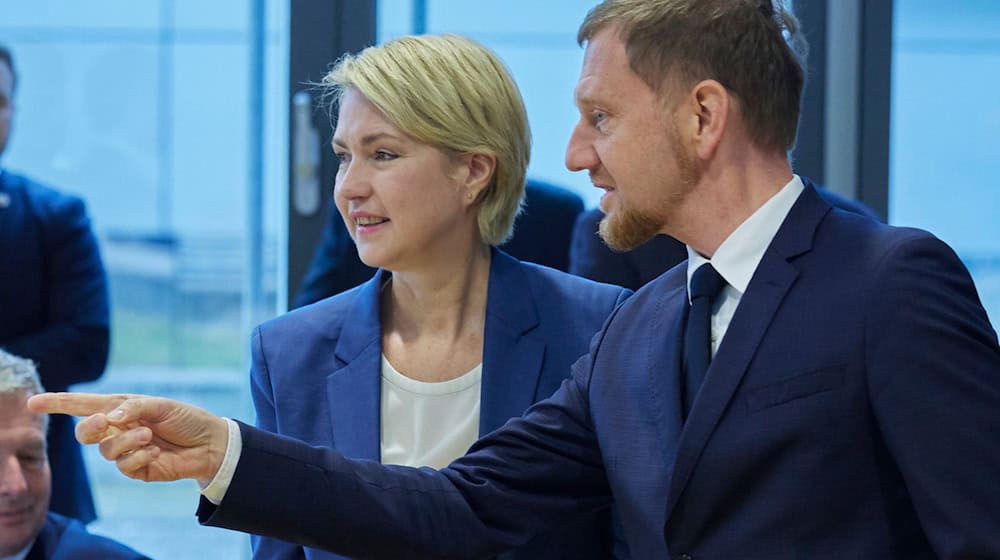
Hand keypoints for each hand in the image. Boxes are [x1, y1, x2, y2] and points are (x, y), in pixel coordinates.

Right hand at [27, 392, 228, 484]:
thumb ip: (134, 408)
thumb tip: (107, 418)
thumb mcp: (163, 405)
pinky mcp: (135, 469)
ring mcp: (125, 451)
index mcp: (121, 408)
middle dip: (89, 428)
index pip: (84, 405)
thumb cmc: (187, 419)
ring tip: (149, 436)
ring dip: (127, 441)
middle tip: (105, 422)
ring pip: (105, 450)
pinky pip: (124, 466)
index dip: (58, 404)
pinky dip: (139, 457)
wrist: (210, 444)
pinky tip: (156, 453)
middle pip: (85, 432)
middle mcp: (118, 429)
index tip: (33, 403)